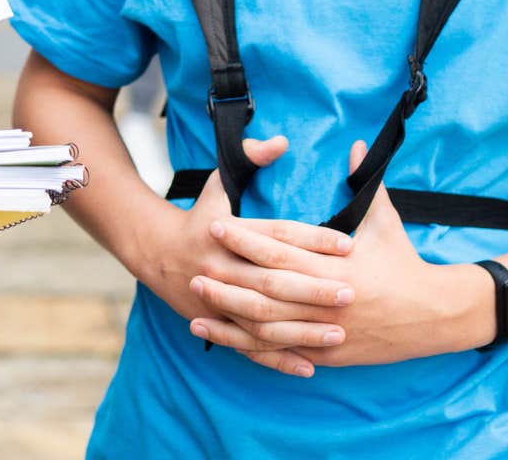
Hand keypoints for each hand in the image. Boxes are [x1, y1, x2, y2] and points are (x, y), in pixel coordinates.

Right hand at [130, 136, 353, 375]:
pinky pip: (250, 347)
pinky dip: (278, 359)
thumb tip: (281, 141)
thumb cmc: (199, 216)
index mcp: (228, 233)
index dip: (312, 239)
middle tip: (351, 292)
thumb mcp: (218, 182)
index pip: (277, 235)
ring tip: (339, 332)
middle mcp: (223, 268)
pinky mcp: (219, 324)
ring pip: (264, 320)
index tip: (347, 244)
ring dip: (301, 329)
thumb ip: (250, 157)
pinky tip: (308, 366)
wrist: (155, 252)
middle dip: (313, 288)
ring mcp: (220, 300)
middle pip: (273, 280)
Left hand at [189, 141, 494, 373]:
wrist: (433, 317)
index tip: (220, 224)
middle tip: (197, 264)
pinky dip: (250, 344)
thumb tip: (357, 145)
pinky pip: (280, 350)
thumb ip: (367, 183)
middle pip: (268, 288)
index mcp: (337, 266)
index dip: (248, 236)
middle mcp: (328, 299)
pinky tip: (223, 337)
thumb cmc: (404, 264)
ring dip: (230, 313)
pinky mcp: (325, 352)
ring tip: (198, 301)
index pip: (283, 248)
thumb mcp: (386, 222)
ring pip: (268, 324)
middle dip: (230, 276)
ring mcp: (325, 330)